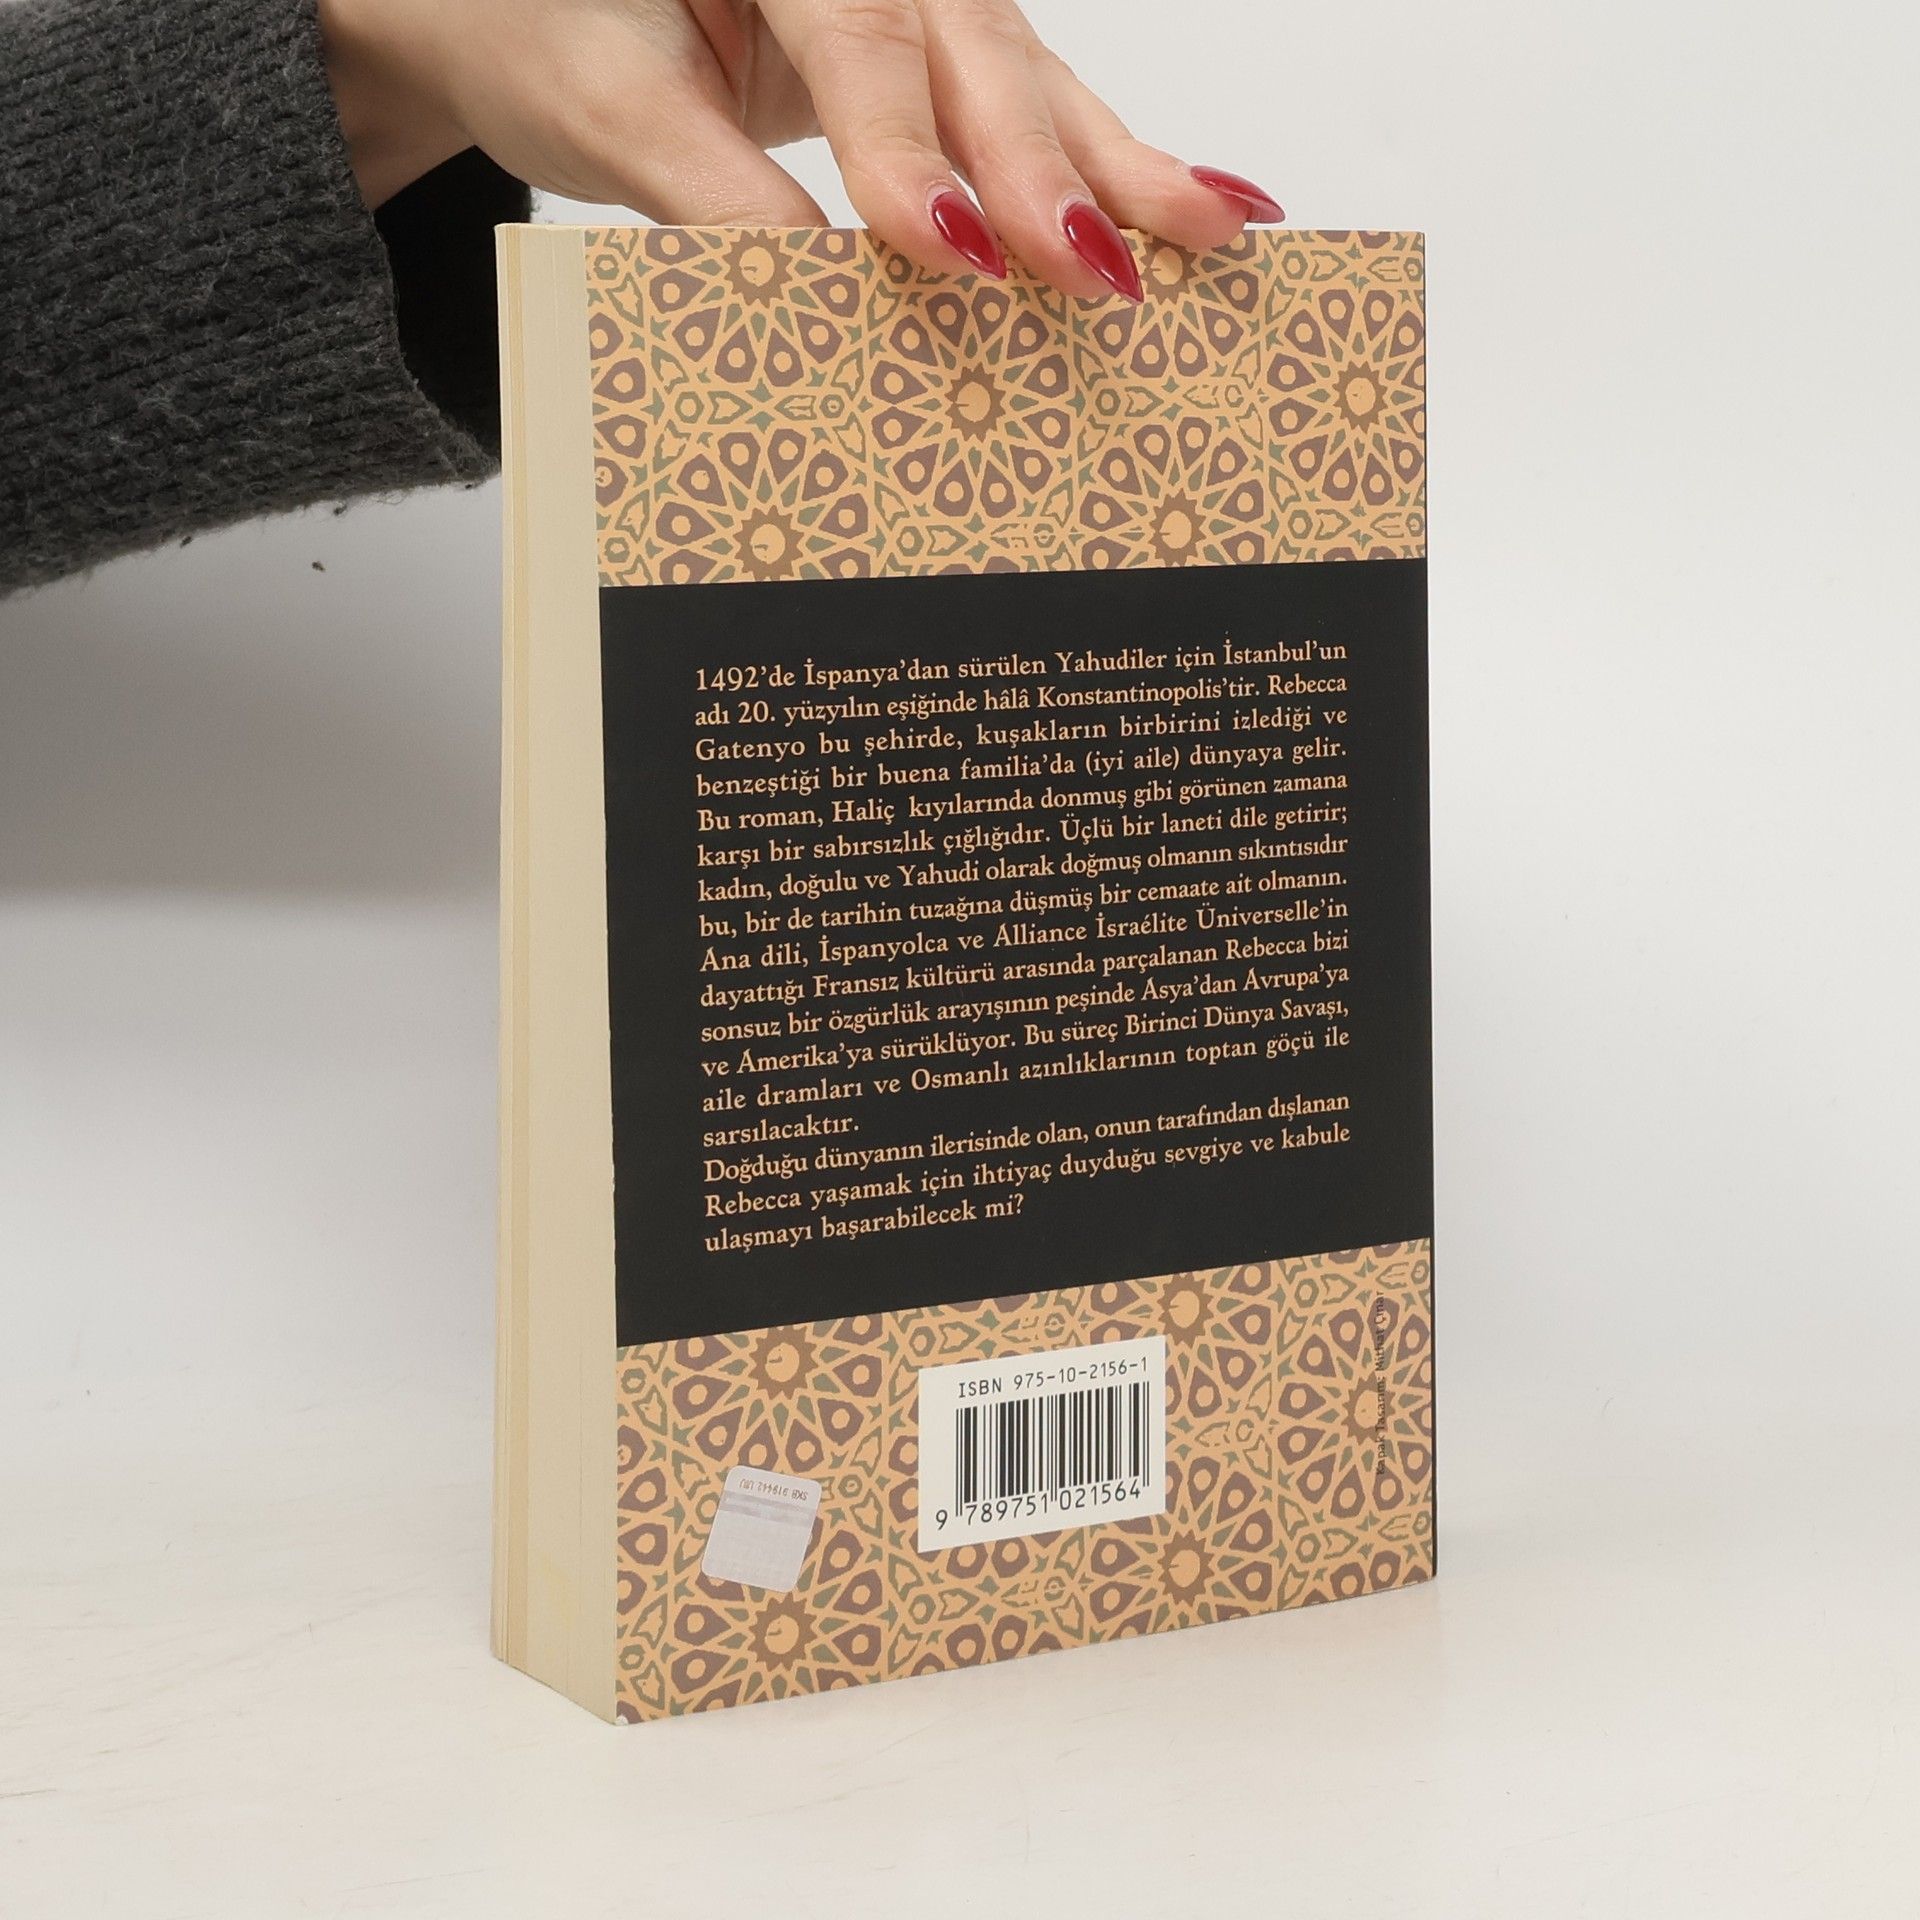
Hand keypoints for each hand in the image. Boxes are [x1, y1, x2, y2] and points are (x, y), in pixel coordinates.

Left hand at [319, 0, 1284, 300]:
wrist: (533, 6)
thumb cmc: (554, 32)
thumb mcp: (610, 109)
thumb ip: (713, 196)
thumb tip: (818, 294)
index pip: (857, 37)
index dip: (908, 150)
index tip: (952, 251)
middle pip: (970, 47)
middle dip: (1040, 167)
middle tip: (1101, 270)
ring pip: (1026, 70)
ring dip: (1117, 163)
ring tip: (1216, 226)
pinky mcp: (938, 58)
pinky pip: (1035, 104)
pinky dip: (1110, 162)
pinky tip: (1204, 202)